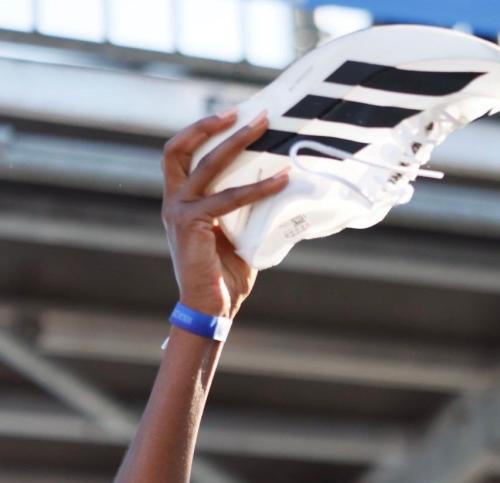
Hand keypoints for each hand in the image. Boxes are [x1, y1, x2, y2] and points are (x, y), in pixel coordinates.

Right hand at [160, 110, 288, 318]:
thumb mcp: (237, 237)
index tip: (230, 116)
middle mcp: (174, 202)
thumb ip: (247, 214)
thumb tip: (279, 195)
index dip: (200, 132)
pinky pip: (230, 198)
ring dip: (236, 143)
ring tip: (263, 128)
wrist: (210, 310)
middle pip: (183, 148)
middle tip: (247, 112)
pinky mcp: (192, 224)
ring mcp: (179, 211)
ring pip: (207, 165)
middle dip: (214, 126)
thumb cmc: (224, 279)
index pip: (182, 155)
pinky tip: (281, 180)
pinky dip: (258, 187)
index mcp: (181, 202)